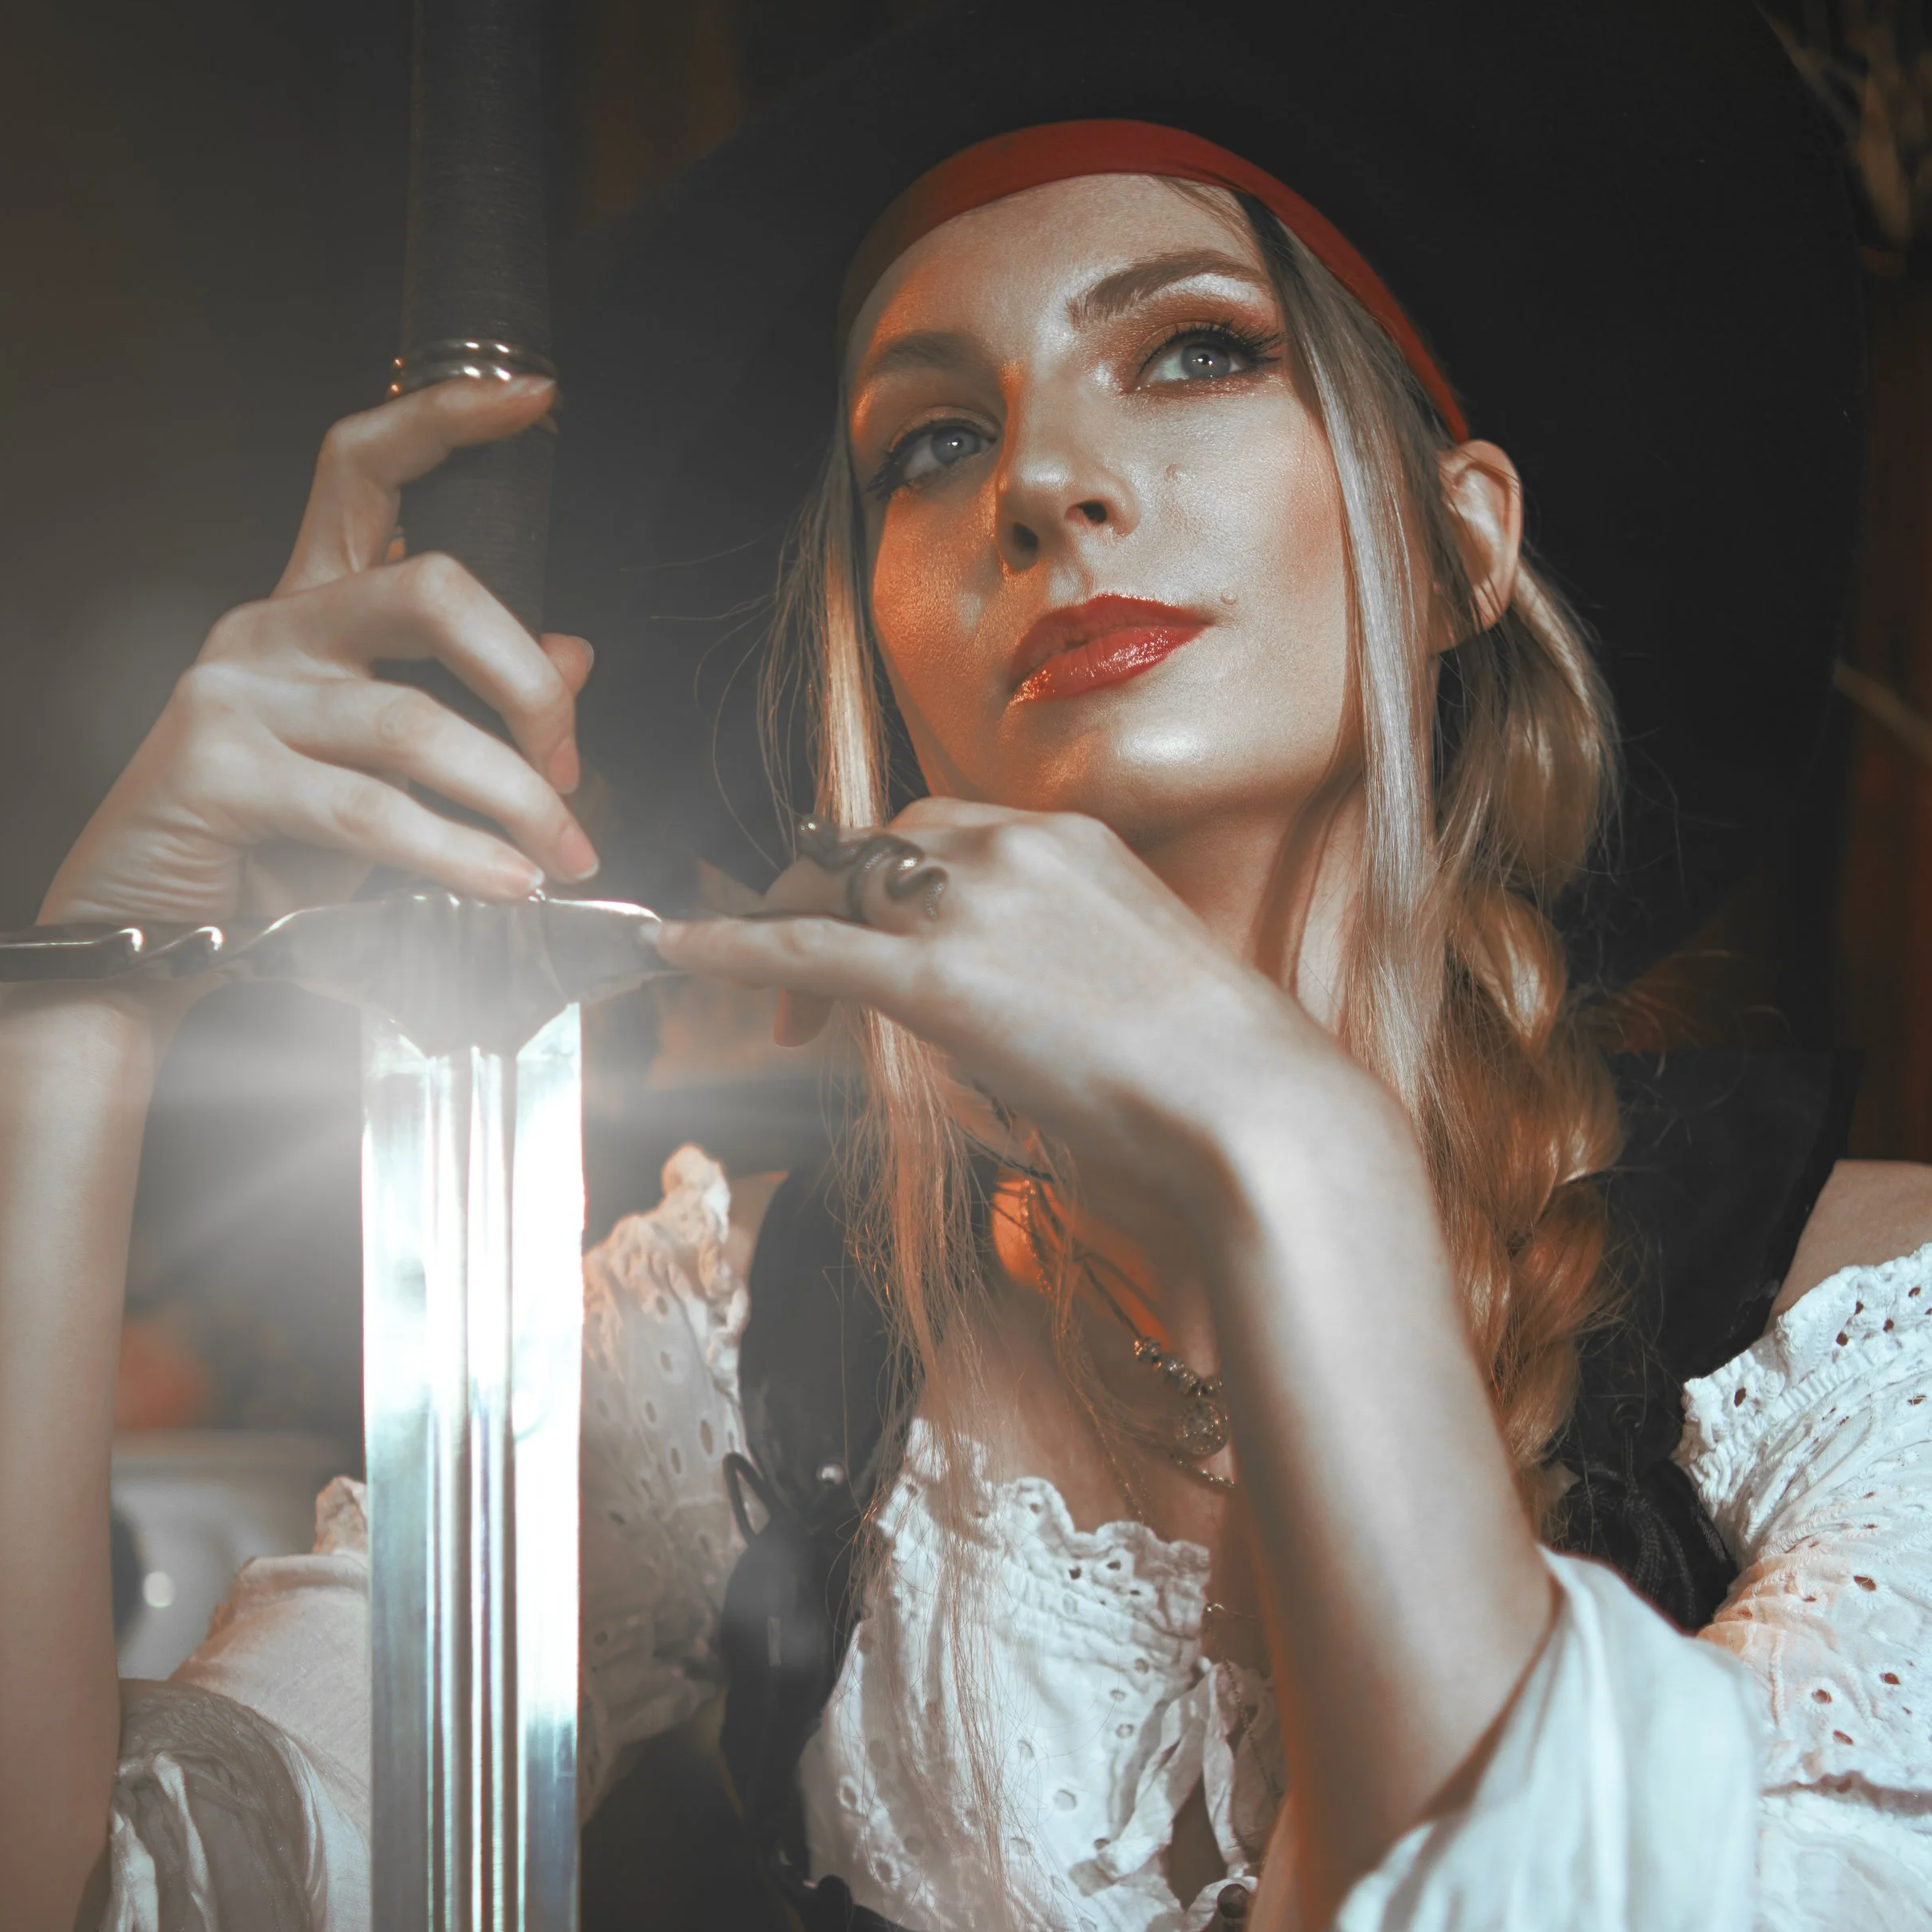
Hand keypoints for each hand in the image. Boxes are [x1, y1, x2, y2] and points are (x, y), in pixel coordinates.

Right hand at [40, 378, 596, 934]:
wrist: (148, 937)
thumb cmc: (269, 854)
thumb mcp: (385, 776)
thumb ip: (467, 710)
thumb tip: (576, 656)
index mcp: (309, 607)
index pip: (364, 469)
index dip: (445, 418)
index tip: (533, 396)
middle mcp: (268, 627)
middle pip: (428, 587)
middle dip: (526, 681)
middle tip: (571, 764)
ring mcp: (235, 692)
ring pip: (413, 723)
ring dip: (513, 798)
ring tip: (565, 852)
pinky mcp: (215, 769)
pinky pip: (369, 809)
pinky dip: (458, 854)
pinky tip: (508, 883)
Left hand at [654, 800, 1332, 1215]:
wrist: (1250, 1101)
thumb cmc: (1215, 1069)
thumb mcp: (1134, 979)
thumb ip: (1062, 964)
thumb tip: (1014, 1007)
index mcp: (1067, 837)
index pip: (938, 830)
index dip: (884, 882)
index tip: (870, 937)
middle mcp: (1012, 846)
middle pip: (873, 844)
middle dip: (826, 901)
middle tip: (805, 989)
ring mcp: (971, 905)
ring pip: (835, 886)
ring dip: (787, 930)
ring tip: (772, 1008)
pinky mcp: (935, 978)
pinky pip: (805, 945)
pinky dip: (733, 944)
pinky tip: (681, 952)